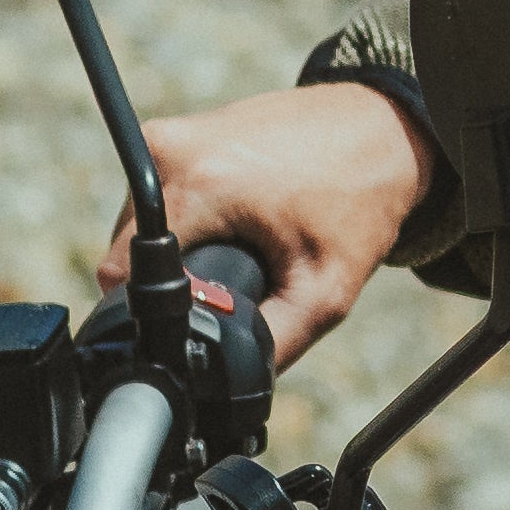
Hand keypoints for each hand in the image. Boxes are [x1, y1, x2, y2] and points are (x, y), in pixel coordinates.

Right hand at [92, 83, 441, 369]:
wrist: (387, 129)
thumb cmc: (363, 199)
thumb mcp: (327, 288)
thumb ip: (269, 341)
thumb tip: (227, 380)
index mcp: (195, 184)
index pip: (123, 275)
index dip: (161, 308)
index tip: (210, 306)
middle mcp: (168, 150)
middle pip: (131, 250)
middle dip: (183, 274)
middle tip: (247, 269)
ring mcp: (172, 133)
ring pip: (144, 223)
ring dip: (188, 243)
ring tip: (249, 239)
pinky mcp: (181, 130)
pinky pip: (163, 194)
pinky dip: (196, 214)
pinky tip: (244, 215)